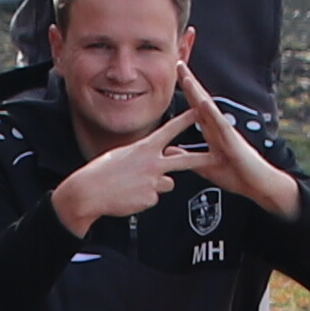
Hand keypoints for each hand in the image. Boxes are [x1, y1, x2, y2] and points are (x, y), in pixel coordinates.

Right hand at [53, 111, 208, 233]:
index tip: (200, 111)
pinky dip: (143, 198)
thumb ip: (147, 155)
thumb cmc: (102, 172)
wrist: (88, 193)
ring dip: (157, 184)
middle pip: (185, 159)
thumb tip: (163, 158)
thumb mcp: (124, 155)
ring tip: (135, 186)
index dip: (187, 120)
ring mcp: (153, 182)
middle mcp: (152, 163)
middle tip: (221, 155)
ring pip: (168, 183)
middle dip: (205, 158)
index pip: (171, 130)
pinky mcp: (150, 199)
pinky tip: (129, 196)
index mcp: (144, 148)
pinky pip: (153, 198)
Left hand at [175, 72, 298, 215]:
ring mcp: (226, 131)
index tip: (176, 74)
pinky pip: (221, 124)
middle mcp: (219, 127)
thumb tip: (168, 149)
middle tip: (178, 63)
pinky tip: (203, 102)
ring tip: (186, 77)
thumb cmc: (236, 174)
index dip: (186, 91)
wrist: (257, 185)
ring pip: (209, 108)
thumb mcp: (204, 166)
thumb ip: (187, 157)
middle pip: (201, 100)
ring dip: (197, 92)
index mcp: (212, 131)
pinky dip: (211, 113)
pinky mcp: (233, 141)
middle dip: (190, 82)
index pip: (196, 107)